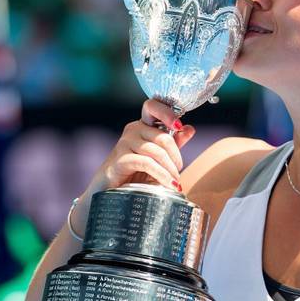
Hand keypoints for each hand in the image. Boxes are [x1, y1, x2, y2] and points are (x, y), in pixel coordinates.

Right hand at [72, 99, 196, 231]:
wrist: (110, 194)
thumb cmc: (134, 175)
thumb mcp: (158, 159)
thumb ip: (173, 144)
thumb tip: (189, 128)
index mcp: (142, 126)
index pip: (152, 107)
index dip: (167, 112)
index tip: (179, 126)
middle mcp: (132, 131)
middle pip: (163, 136)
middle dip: (176, 156)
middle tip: (178, 172)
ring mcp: (124, 144)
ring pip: (157, 151)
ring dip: (171, 170)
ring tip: (175, 183)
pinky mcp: (120, 159)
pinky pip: (147, 163)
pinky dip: (162, 175)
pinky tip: (170, 185)